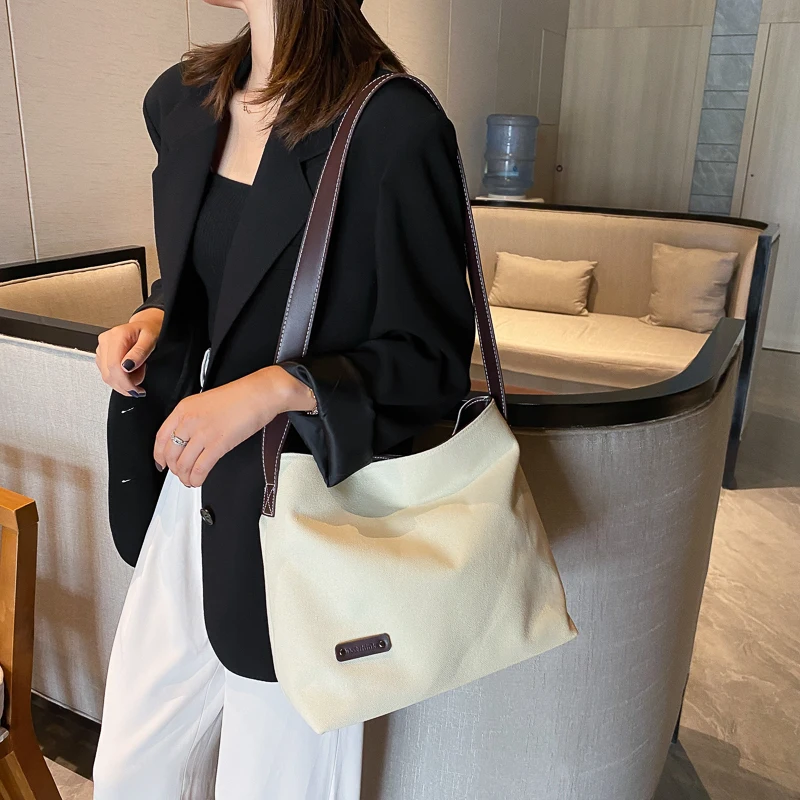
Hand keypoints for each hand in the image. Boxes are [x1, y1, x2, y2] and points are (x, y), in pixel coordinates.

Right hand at [96, 308, 163, 396]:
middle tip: (140, 384)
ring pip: (106, 376)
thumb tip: (127, 367)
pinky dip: (120, 379)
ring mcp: (101, 348)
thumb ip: (139, 352)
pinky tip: (130, 372)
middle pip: (108, 373)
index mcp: (117, 335)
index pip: (114, 365)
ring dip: (123, 383)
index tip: (137, 390)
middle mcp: (105, 341)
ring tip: (138, 373)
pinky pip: (107, 373)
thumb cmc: (150, 330)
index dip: (125, 382)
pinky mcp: (101, 355)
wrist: (145, 326)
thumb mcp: (151, 339)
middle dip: (126, 385)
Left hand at [154, 365, 316, 486]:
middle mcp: (190, 420)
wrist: (260, 393)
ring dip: (184, 476)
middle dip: (174, 469)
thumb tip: (189, 438)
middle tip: (180, 473)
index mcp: (185, 408)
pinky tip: (198, 481)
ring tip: (190, 480)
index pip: (161, 437)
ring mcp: (203, 432)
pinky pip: (200, 468)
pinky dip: (196, 479)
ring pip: (183, 464)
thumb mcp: (207, 402)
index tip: (161, 462)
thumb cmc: (241, 396)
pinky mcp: (218, 444)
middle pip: (170, 453)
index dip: (159, 455)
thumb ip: (194, 419)